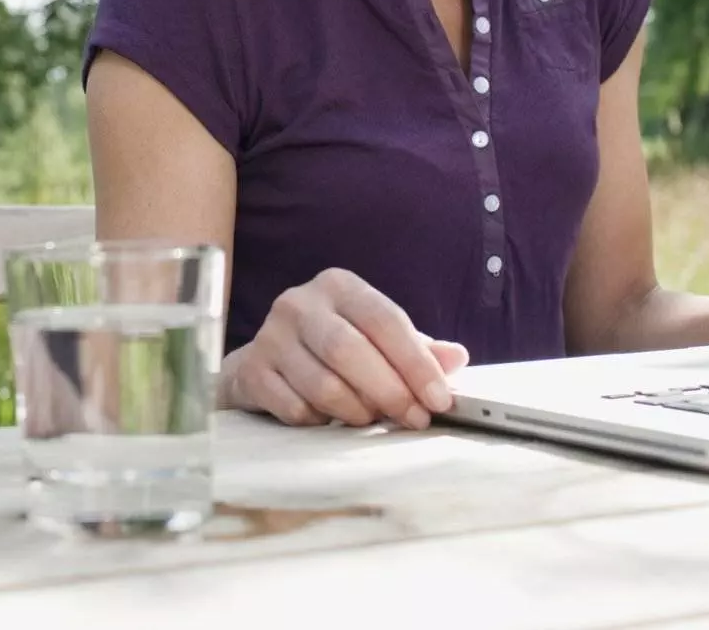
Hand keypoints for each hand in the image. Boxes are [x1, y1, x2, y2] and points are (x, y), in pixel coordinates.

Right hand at [220, 268, 468, 429]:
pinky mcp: (251, 371)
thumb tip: (457, 358)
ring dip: (357, 411)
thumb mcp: (377, 339)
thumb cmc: (332, 349)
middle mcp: (300, 303)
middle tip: (415, 419)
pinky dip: (320, 422)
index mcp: (338, 286)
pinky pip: (294, 408)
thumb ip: (417, 348)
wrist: (263, 363)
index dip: (416, 363)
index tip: (440, 399)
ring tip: (371, 420)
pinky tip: (328, 419)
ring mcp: (270, 336)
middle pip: (350, 350)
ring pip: (322, 384)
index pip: (384, 320)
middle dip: (390, 391)